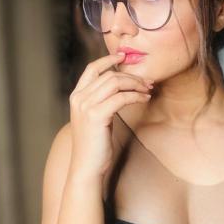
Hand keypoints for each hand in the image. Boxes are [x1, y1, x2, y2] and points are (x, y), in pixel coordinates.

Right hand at [68, 53, 153, 177]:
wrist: (87, 166)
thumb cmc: (94, 144)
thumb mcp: (94, 118)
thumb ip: (100, 101)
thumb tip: (119, 88)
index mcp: (76, 96)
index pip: (91, 69)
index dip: (107, 59)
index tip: (123, 56)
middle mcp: (78, 98)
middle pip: (108, 75)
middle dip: (131, 76)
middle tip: (147, 82)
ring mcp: (86, 106)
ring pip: (115, 83)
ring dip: (136, 84)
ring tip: (148, 90)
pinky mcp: (96, 116)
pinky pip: (121, 98)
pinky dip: (136, 96)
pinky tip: (145, 99)